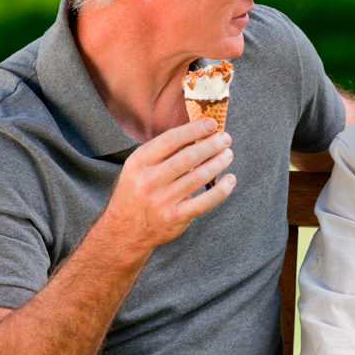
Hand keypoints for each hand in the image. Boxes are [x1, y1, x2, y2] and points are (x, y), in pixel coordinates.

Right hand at [100, 118, 234, 252]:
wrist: (124, 230)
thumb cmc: (137, 191)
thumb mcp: (139, 168)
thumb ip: (163, 152)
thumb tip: (198, 132)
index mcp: (138, 163)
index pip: (170, 140)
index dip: (193, 130)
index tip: (212, 124)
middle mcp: (148, 181)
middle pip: (187, 157)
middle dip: (211, 145)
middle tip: (226, 138)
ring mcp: (161, 201)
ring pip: (198, 177)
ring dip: (218, 163)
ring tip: (228, 154)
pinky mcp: (175, 218)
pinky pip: (204, 202)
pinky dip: (221, 189)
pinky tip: (230, 179)